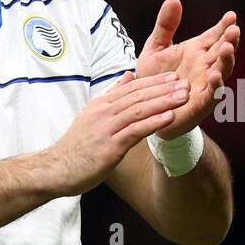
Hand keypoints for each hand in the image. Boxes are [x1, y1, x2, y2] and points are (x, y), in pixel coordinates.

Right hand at [45, 71, 187, 194]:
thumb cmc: (77, 146)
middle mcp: (104, 112)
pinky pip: (135, 131)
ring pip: (139, 110)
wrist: (57, 168)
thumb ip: (112, 95)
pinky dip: (153, 122)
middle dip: (164, 89)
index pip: (132, 87)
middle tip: (186, 83)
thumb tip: (128, 75)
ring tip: (183, 97)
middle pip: (139, 95)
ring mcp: (107, 128)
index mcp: (102, 104)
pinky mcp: (110, 146)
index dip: (154, 81)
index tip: (174, 77)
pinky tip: (169, 117)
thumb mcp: (93, 114)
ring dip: (163, 102)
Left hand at [135, 0, 239, 139]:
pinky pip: (211, 94)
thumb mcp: (155, 47)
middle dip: (230, 41)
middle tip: (234, 29)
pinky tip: (215, 75)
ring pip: (222, 71)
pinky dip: (215, 85)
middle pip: (222, 51)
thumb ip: (165, 25)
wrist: (145, 108)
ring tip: (227, 48)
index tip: (231, 16)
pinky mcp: (200, 103)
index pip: (214, 36)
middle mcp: (205, 67)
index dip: (223, 26)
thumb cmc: (154, 78)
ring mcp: (205, 84)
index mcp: (196, 51)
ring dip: (226, 60)